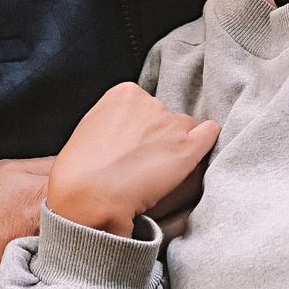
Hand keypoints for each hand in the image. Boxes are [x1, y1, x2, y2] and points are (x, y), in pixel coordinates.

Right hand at [45, 83, 219, 233]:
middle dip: (160, 135)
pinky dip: (206, 141)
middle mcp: (150, 102)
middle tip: (145, 162)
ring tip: (162, 169)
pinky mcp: (186, 148)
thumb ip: (113, 121)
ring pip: (186, 128)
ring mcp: (170, 124)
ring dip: (178, 144)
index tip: (133, 145)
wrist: (90, 194)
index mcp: (124, 93)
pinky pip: (209, 134)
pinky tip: (197, 154)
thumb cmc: (80, 171)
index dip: (141, 127)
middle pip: (166, 116)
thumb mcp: (89, 130)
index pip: (145, 104)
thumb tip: (125, 132)